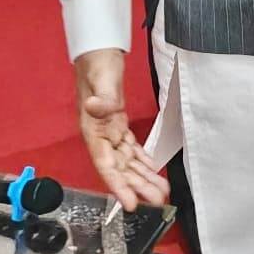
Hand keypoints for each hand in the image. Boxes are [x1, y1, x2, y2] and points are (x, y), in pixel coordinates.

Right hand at [75, 49, 168, 210]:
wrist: (99, 50)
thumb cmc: (97, 64)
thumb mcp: (100, 79)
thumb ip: (101, 98)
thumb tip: (95, 107)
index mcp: (93, 130)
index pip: (106, 165)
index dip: (118, 186)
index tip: (131, 203)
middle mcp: (101, 135)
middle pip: (120, 168)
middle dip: (137, 186)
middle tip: (158, 200)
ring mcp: (110, 130)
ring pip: (127, 161)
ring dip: (143, 177)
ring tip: (160, 191)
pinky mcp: (118, 123)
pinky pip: (131, 148)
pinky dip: (142, 160)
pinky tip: (152, 170)